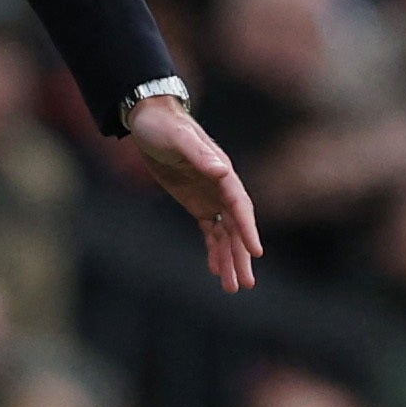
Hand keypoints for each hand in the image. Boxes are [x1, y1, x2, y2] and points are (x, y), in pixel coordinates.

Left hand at [129, 95, 260, 291]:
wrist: (150, 119)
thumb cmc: (164, 126)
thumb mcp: (178, 138)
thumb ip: (199, 154)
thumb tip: (222, 171)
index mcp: (223, 173)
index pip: (240, 206)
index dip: (247, 229)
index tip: (256, 252)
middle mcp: (221, 188)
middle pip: (236, 228)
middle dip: (241, 256)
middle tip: (246, 284)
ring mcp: (210, 197)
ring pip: (225, 234)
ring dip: (229, 259)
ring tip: (232, 287)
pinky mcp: (197, 203)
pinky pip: (210, 231)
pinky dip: (214, 250)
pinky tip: (216, 271)